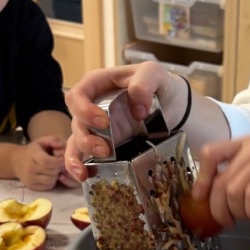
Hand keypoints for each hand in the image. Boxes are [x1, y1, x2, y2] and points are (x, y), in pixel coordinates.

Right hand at [12, 136, 65, 190]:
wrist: (16, 161)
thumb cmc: (33, 150)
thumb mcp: (42, 141)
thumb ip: (53, 140)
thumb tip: (62, 146)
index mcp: (32, 155)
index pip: (47, 161)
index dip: (58, 161)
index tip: (62, 159)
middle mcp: (29, 168)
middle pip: (51, 171)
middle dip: (58, 168)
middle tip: (58, 164)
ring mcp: (30, 179)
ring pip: (51, 180)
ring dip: (55, 175)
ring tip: (53, 170)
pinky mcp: (31, 186)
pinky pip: (48, 187)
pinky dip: (51, 182)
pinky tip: (48, 175)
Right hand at [64, 62, 188, 181]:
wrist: (173, 105)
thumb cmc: (157, 84)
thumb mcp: (154, 73)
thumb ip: (144, 83)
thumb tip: (137, 109)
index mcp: (97, 85)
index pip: (77, 95)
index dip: (84, 109)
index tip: (103, 121)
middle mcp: (91, 106)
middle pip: (76, 122)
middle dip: (86, 138)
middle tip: (105, 149)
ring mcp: (96, 127)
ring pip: (76, 142)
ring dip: (79, 157)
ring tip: (87, 171)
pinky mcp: (103, 144)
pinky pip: (82, 157)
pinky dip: (79, 167)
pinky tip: (84, 177)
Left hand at [192, 137, 249, 227]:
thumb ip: (236, 179)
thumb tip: (209, 200)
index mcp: (244, 144)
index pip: (211, 153)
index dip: (202, 178)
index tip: (200, 198)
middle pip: (222, 182)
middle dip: (219, 208)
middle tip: (227, 222)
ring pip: (235, 191)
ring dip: (239, 212)